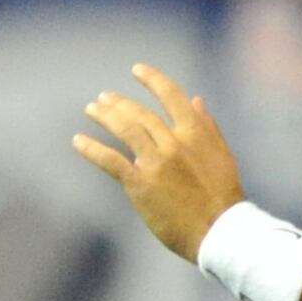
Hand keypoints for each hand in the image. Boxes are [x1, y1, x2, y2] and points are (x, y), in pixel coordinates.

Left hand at [73, 64, 244, 261]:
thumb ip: (207, 125)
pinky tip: (79, 140)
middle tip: (103, 98)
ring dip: (104, 117)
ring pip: (124, 129)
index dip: (152, 79)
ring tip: (91, 110)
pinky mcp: (139, 184)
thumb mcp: (221, 154)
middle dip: (119, 103)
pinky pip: (110, 160)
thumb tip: (196, 99)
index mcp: (195, 132)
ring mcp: (155, 162)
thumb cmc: (223, 197)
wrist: (218, 231)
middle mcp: (173, 142)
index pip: (171, 95)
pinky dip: (92, 148)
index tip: (137, 70)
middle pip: (140, 113)